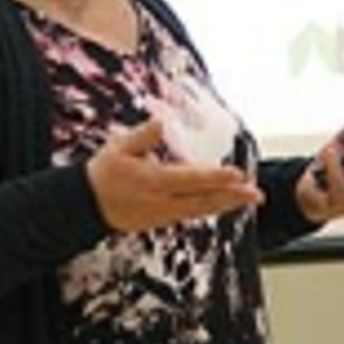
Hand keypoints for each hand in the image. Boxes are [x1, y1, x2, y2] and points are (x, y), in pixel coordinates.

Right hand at [87, 119, 263, 232]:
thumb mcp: (117, 149)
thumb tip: (159, 123)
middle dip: (231, 198)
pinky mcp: (161, 219)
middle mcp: (162, 202)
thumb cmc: (104, 173)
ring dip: (224, 203)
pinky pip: (191, 212)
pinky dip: (209, 206)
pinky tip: (222, 202)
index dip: (215, 178)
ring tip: (247, 197)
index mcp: (152, 182)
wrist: (87, 204)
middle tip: (256, 194)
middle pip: (202, 202)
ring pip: (199, 210)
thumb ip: (141, 137)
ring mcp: (162, 214)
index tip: (237, 174)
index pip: (190, 180)